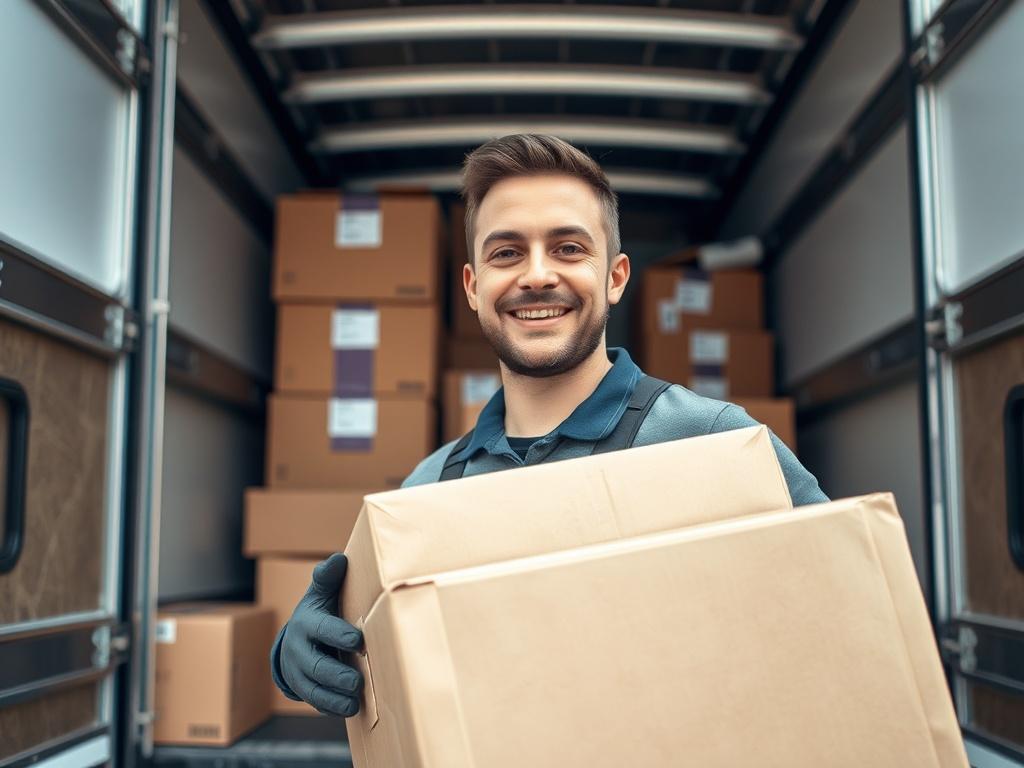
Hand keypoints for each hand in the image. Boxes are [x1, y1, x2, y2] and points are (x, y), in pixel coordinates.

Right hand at [279, 553, 363, 715]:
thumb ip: (328, 578)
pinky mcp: (303, 689)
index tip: (358, 641)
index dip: (338, 635)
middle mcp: (299, 649)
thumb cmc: (318, 611)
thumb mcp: (320, 593)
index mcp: (307, 622)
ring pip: (313, 689)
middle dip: (337, 675)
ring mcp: (298, 672)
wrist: (294, 638)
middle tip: (358, 681)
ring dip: (334, 698)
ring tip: (355, 702)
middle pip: (316, 665)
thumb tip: (338, 559)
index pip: (321, 629)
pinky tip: (349, 710)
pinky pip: (315, 702)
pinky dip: (332, 708)